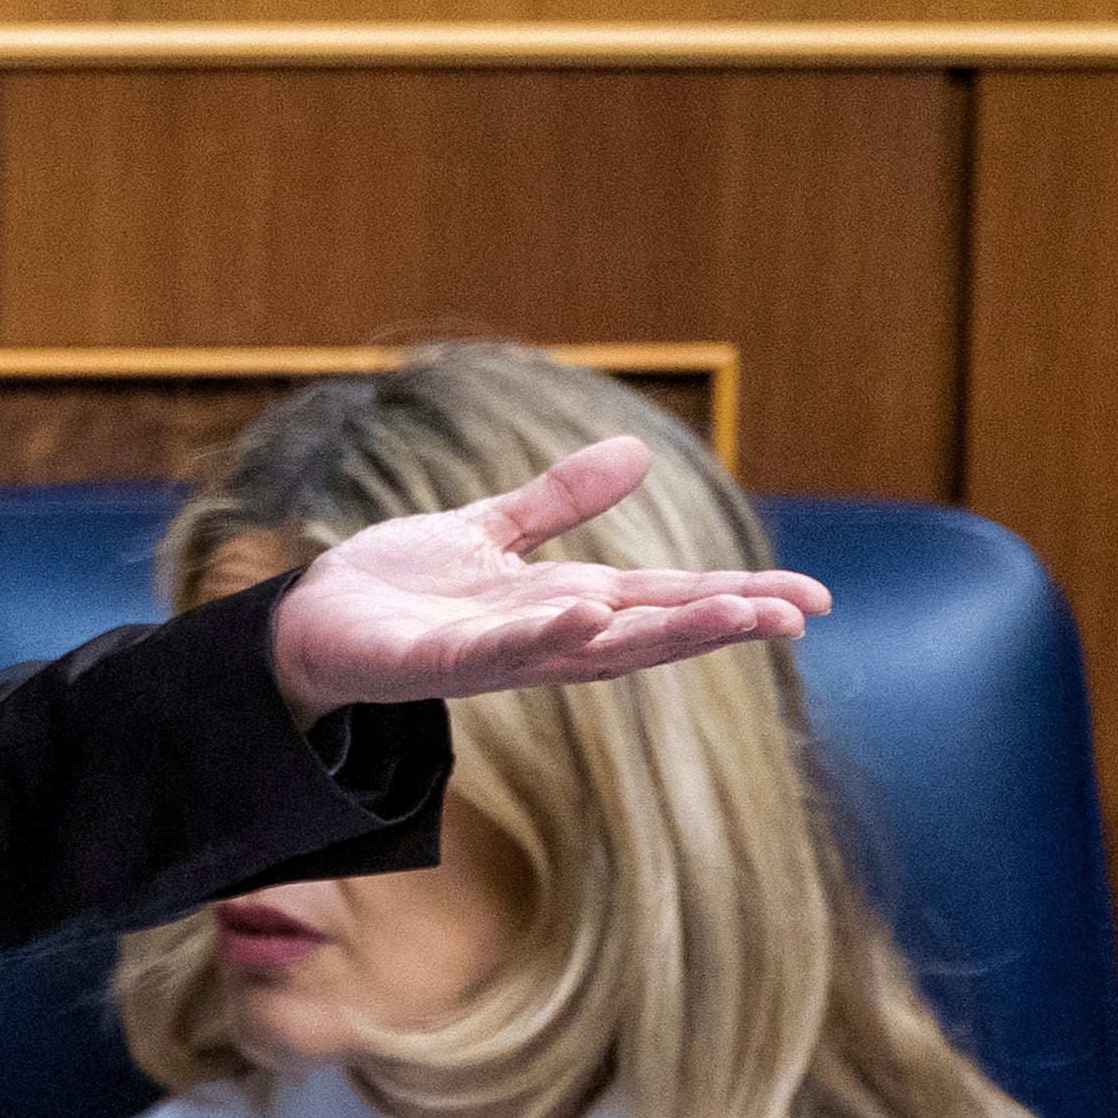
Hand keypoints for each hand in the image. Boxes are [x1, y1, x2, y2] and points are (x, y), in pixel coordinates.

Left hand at [267, 435, 830, 724]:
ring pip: (589, 649)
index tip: (810, 599)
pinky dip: (541, 636)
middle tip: (796, 613)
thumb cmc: (398, 587)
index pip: (664, 600)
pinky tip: (586, 616)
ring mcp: (490, 653)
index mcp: (562, 602)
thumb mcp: (489, 531)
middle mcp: (539, 635)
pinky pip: (494, 653)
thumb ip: (558, 501)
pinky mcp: (431, 663)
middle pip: (646, 630)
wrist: (306, 621)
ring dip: (659, 635)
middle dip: (720, 622)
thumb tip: (637, 453)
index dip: (735, 599)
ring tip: (731, 615)